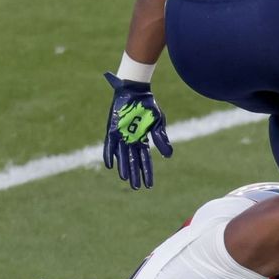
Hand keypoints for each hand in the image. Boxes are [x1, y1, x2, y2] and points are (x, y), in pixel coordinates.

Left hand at [102, 72, 171, 188]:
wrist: (136, 91)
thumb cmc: (148, 106)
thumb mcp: (158, 123)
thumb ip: (161, 139)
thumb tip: (168, 156)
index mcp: (142, 139)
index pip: (145, 160)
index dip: (147, 172)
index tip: (149, 185)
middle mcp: (131, 140)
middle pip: (134, 161)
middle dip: (135, 174)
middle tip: (136, 188)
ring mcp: (121, 136)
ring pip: (122, 156)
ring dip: (124, 167)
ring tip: (125, 179)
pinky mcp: (112, 130)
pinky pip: (110, 145)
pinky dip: (110, 155)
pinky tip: (110, 165)